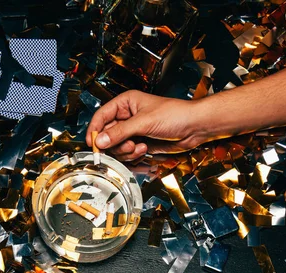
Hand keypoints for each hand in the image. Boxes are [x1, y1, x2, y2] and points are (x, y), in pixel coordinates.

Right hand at [86, 90, 205, 159]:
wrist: (194, 127)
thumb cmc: (175, 115)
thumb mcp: (144, 122)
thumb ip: (120, 132)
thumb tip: (100, 140)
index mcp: (125, 103)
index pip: (101, 116)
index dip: (95, 130)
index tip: (92, 143)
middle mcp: (127, 117)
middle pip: (107, 135)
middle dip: (116, 144)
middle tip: (128, 144)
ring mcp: (133, 131)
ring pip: (117, 147)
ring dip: (126, 151)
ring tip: (139, 146)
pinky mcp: (140, 143)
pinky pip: (127, 154)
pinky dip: (134, 155)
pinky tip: (145, 149)